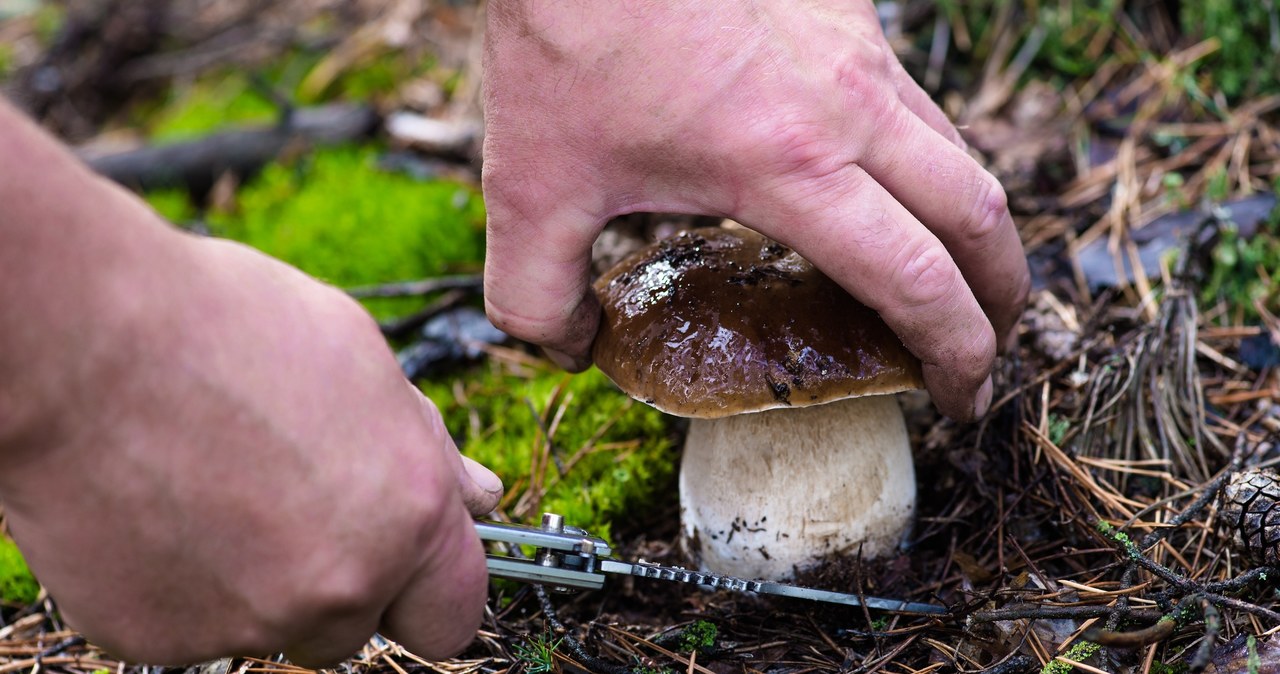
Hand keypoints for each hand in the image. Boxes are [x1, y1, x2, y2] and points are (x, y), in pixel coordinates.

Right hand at [0, 224, 501, 663]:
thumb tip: (480, 497)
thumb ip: (429, 451)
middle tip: (288, 498)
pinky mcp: (157, 638)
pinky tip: (159, 504)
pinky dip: (181, 583)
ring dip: (260, 580)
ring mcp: (246, 620)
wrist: (82, 340)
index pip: (454, 614)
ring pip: (274, 625)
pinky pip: (191, 625)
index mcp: (407, 517)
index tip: (406, 563)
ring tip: (212, 484)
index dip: (430, 587)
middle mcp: (338, 585)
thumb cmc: (227, 327)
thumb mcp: (363, 361)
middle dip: (339, 578)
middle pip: (358, 624)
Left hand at [481, 0, 1029, 420]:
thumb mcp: (526, 191)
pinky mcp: (845, 12)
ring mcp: (856, 51)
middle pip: (979, 216)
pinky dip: (927, 165)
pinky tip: (881, 190)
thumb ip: (535, 300)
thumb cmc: (559, 44)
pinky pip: (915, 104)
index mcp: (788, 167)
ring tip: (949, 279)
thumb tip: (574, 349)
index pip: (917, 280)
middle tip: (981, 350)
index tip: (960, 401)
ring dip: (972, 228)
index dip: (957, 353)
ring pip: (958, 154)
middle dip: (1001, 300)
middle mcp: (848, 107)